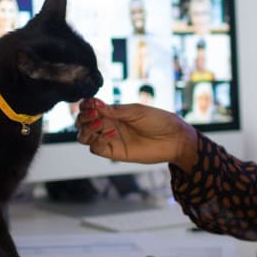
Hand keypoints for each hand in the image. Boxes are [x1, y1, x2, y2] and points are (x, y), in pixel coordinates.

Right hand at [76, 99, 197, 168]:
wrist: (173, 138)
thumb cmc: (158, 120)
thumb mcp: (136, 111)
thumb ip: (115, 110)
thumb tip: (95, 105)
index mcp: (113, 113)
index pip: (90, 109)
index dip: (85, 106)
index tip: (90, 103)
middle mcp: (108, 125)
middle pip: (82, 123)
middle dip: (83, 117)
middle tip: (94, 114)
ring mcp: (110, 139)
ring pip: (84, 137)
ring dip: (86, 129)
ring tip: (98, 123)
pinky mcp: (115, 153)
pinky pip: (96, 148)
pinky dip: (98, 140)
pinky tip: (112, 133)